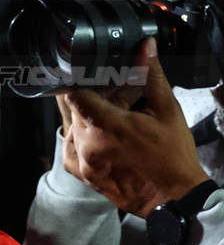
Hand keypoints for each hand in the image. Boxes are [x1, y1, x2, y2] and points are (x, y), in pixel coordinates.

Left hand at [62, 39, 209, 216]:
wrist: (176, 199)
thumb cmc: (174, 156)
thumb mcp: (167, 111)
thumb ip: (150, 76)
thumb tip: (146, 45)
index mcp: (106, 126)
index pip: (73, 94)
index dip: (76, 79)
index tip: (83, 71)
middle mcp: (87, 143)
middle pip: (73, 109)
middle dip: (88, 97)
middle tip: (107, 94)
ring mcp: (82, 161)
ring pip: (70, 127)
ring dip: (84, 119)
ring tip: (108, 117)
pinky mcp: (82, 175)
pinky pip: (68, 149)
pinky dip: (78, 139)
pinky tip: (96, 135)